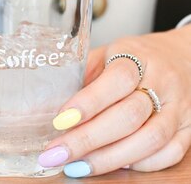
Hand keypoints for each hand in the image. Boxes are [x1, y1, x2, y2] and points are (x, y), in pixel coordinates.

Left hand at [37, 26, 190, 176]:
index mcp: (137, 57)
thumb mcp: (105, 54)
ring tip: (76, 166)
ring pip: (150, 140)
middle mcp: (163, 83)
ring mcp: (179, 108)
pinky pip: (168, 154)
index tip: (60, 120)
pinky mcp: (189, 130)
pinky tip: (112, 165)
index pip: (117, 80)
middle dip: (88, 140)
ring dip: (109, 159)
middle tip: (57, 153)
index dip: (88, 103)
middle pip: (129, 117)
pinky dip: (138, 165)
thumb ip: (82, 76)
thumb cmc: (134, 57)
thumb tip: (44, 103)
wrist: (182, 58)